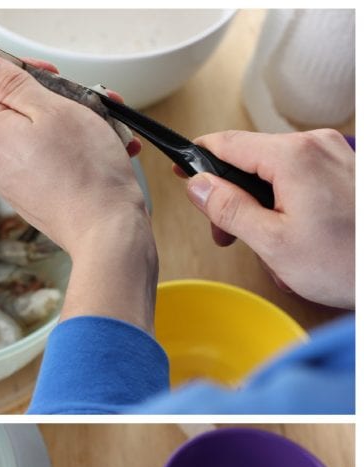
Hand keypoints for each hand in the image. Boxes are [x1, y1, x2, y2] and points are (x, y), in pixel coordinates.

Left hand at [0, 52, 158, 331]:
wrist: (105, 229)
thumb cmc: (86, 172)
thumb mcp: (52, 109)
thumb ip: (10, 84)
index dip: (23, 73)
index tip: (54, 76)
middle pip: (16, 109)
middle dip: (56, 100)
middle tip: (89, 103)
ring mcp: (9, 180)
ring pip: (37, 133)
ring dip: (73, 123)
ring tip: (105, 128)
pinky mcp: (28, 194)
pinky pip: (46, 158)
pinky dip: (73, 149)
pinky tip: (101, 150)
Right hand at [178, 129, 353, 308]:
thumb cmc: (346, 262)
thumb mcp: (271, 242)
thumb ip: (228, 209)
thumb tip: (198, 186)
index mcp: (294, 157)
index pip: (228, 143)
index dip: (198, 158)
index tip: (180, 171)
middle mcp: (317, 146)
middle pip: (250, 159)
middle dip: (231, 196)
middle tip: (225, 236)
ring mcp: (335, 155)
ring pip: (274, 170)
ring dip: (258, 205)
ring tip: (263, 244)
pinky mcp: (346, 170)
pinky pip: (300, 177)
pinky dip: (284, 203)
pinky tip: (289, 235)